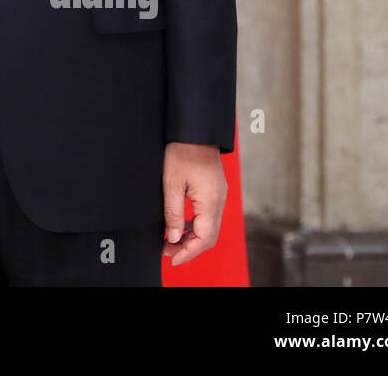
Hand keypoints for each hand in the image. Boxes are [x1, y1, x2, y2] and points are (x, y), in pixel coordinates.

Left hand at [161, 142, 226, 265]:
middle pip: (208, 237)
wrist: (195, 130)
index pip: (203, 239)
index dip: (187, 252)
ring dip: (192, 237)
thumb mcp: (171, 183)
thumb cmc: (182, 151)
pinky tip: (181, 224)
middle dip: (188, 247)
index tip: (171, 257)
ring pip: (209, 227)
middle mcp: (220, 201)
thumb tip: (173, 238)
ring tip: (170, 239)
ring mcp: (219, 196)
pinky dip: (196, 225)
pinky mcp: (215, 190)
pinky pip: (209, 216)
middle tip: (167, 250)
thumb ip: (173, 213)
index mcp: (211, 202)